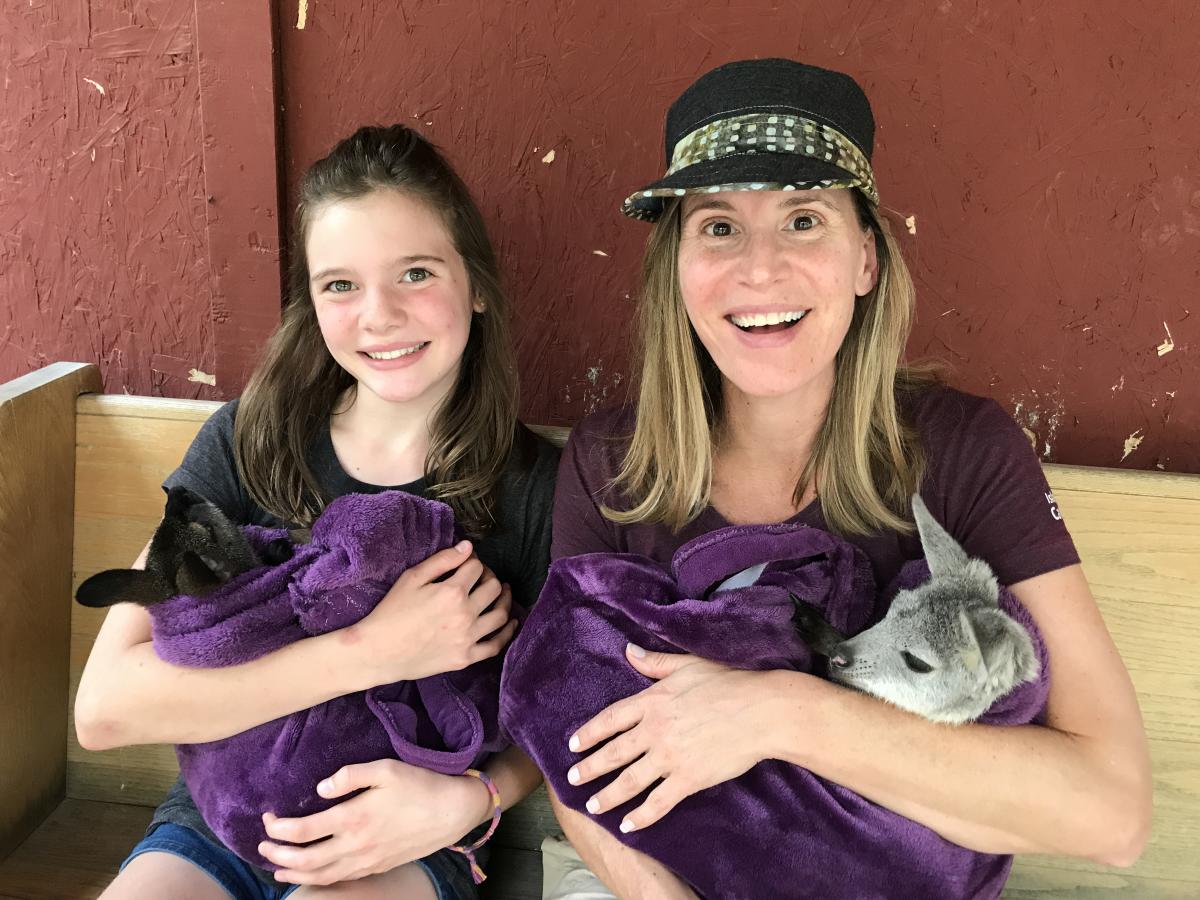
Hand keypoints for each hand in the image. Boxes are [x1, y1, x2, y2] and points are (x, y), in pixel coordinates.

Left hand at [259, 759, 489, 884]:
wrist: (452, 812)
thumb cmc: (420, 785)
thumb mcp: (386, 768)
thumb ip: (350, 776)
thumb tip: (320, 788)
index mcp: (353, 818)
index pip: (302, 831)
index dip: (278, 828)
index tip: (268, 818)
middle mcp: (355, 846)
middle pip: (305, 861)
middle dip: (277, 856)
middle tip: (261, 847)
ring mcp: (366, 861)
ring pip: (321, 876)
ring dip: (294, 874)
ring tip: (277, 869)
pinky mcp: (377, 867)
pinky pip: (341, 880)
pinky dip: (319, 880)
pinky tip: (313, 875)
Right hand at [345, 541, 516, 686]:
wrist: (378, 652)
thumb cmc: (391, 612)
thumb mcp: (412, 578)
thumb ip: (443, 560)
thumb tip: (468, 547)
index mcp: (452, 592)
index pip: (476, 568)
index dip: (474, 561)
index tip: (468, 563)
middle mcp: (465, 614)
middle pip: (493, 588)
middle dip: (490, 577)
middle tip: (483, 577)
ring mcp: (467, 638)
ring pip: (500, 615)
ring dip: (505, 600)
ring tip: (503, 593)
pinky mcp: (465, 658)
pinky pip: (495, 645)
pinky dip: (507, 633)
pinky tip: (510, 622)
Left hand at [566, 644, 769, 831]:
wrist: (760, 711)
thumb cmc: (728, 683)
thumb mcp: (688, 665)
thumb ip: (655, 662)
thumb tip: (628, 651)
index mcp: (652, 701)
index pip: (610, 719)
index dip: (589, 733)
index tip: (573, 745)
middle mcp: (655, 730)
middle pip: (613, 753)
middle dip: (590, 768)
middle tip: (572, 780)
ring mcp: (670, 757)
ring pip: (629, 781)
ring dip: (608, 796)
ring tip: (592, 806)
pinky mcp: (688, 779)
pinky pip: (658, 802)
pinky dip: (641, 816)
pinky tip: (627, 825)